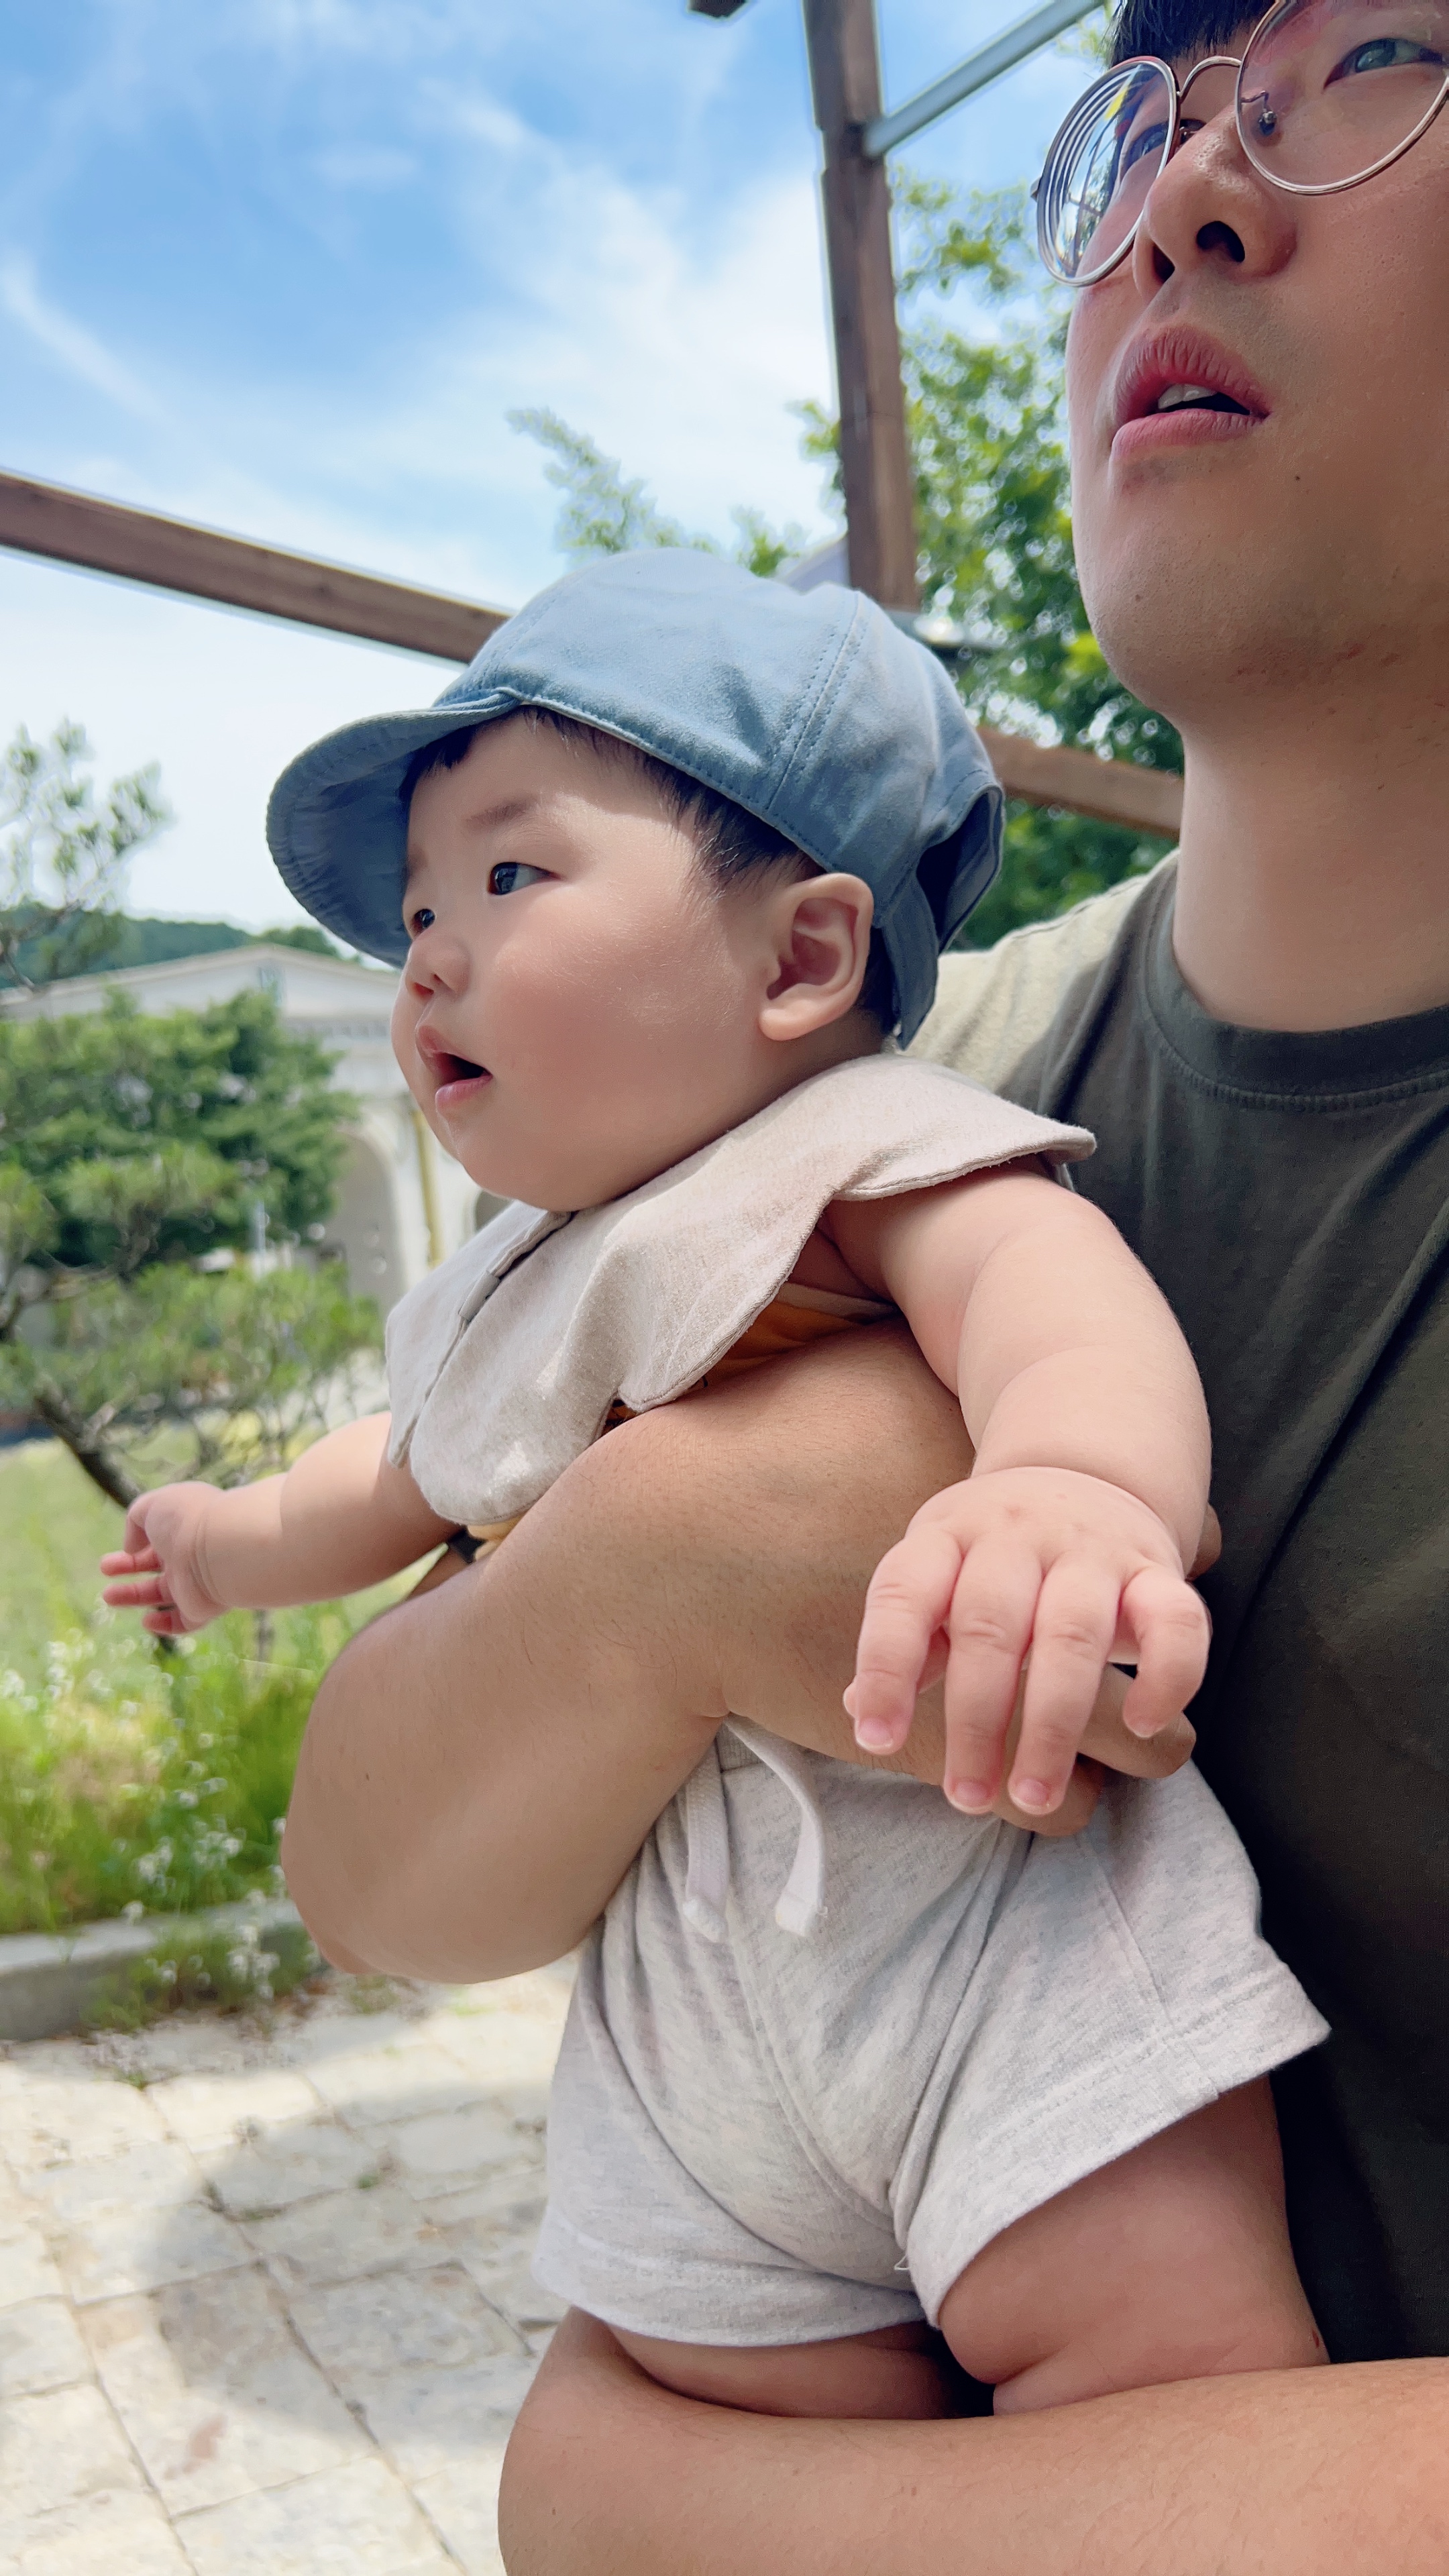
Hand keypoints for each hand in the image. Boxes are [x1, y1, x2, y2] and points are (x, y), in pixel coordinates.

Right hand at [99, 1483, 230, 1635]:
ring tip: (108, 1595)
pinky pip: (184, 1622)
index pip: (157, 1539)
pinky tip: (147, 1620)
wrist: (220, 1549)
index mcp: (183, 1527)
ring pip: (163, 1594)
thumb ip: (136, 1520)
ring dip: (134, 1596)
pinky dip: (165, 1625)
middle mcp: (191, 1555)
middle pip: (157, 1566)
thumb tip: (133, 1548)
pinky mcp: (202, 1609)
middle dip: (128, 1568)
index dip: (132, 1546)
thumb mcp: (153, 1506)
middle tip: (105, 1570)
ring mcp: (197, 1583)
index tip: (111, 1553)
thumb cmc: (186, 1521)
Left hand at [844, 1466, 1209, 1817]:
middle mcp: (1016, 1534)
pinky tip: (1141, 1725)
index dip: (886, 1667)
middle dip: (976, 1721)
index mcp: (948, 1533)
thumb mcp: (937, 1570)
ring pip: (1073, 1635)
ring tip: (1034, 1796)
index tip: (877, 1739)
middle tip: (967, 1796)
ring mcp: (1091, 1548)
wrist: (1085, 1466)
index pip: (905, 1595)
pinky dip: (1165, 1676)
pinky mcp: (1156, 1568)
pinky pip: (1175, 1620)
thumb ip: (910, 1638)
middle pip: (991, 1626)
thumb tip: (860, 1712)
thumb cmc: (994, 1552)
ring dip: (1053, 1724)